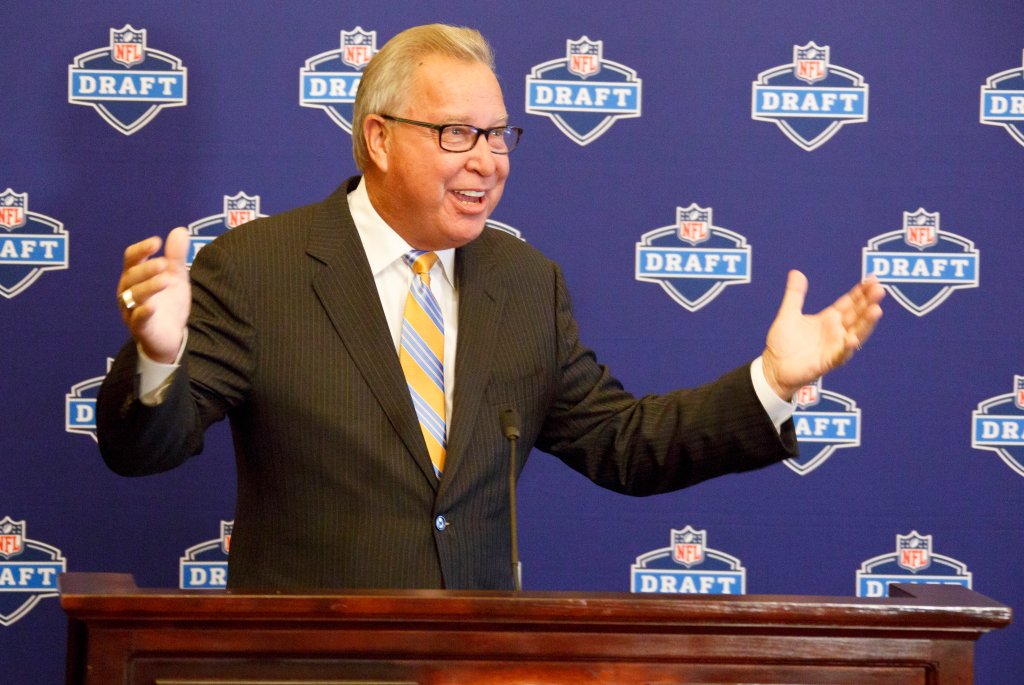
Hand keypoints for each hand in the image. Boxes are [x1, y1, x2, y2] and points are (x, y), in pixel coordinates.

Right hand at [116, 227, 190, 363]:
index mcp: (135, 276)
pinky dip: (143, 312)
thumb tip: (180, 230)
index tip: (156, 242)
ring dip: (148, 287)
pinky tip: (153, 306)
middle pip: (130, 276)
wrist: (172, 335)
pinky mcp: (140, 328)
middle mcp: (128, 291)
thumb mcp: (176, 277)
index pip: (131, 258)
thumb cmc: (169, 302)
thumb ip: (176, 256)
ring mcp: (131, 310)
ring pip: (132, 296)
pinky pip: (137, 320)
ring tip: (166, 280)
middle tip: (164, 264)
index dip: (141, 249)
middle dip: (146, 269)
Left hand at [761, 270, 884, 400]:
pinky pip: (840, 355)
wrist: (772, 367)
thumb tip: (796, 272)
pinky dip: (847, 347)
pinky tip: (852, 339)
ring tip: (876, 310)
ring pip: (856, 333)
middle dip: (868, 303)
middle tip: (879, 289)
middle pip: (857, 315)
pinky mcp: (828, 362)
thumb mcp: (789, 314)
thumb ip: (795, 294)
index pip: (850, 303)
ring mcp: (834, 347)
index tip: (873, 278)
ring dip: (866, 323)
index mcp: (829, 319)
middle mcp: (836, 332)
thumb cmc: (782, 343)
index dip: (861, 292)